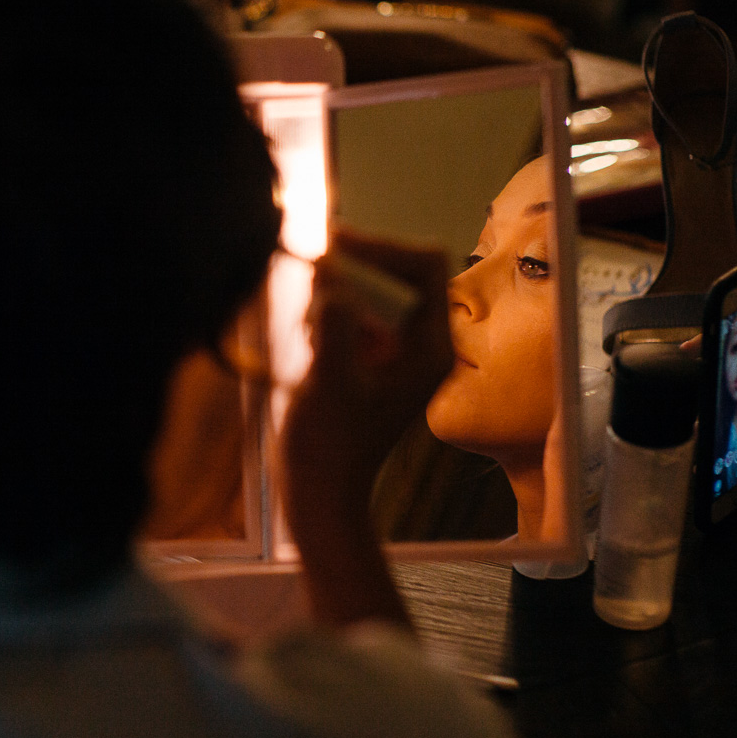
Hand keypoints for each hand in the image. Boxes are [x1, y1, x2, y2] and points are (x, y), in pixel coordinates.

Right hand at [278, 230, 451, 629]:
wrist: (318, 494)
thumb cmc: (327, 449)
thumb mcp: (329, 384)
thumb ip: (336, 328)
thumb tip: (333, 281)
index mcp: (429, 348)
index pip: (424, 265)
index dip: (381, 245)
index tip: (333, 243)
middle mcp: (420, 344)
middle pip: (398, 271)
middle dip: (354, 267)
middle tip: (311, 267)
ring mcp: (395, 352)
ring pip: (372, 289)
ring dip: (336, 290)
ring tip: (308, 319)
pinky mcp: (370, 360)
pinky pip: (354, 312)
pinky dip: (328, 310)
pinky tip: (307, 337)